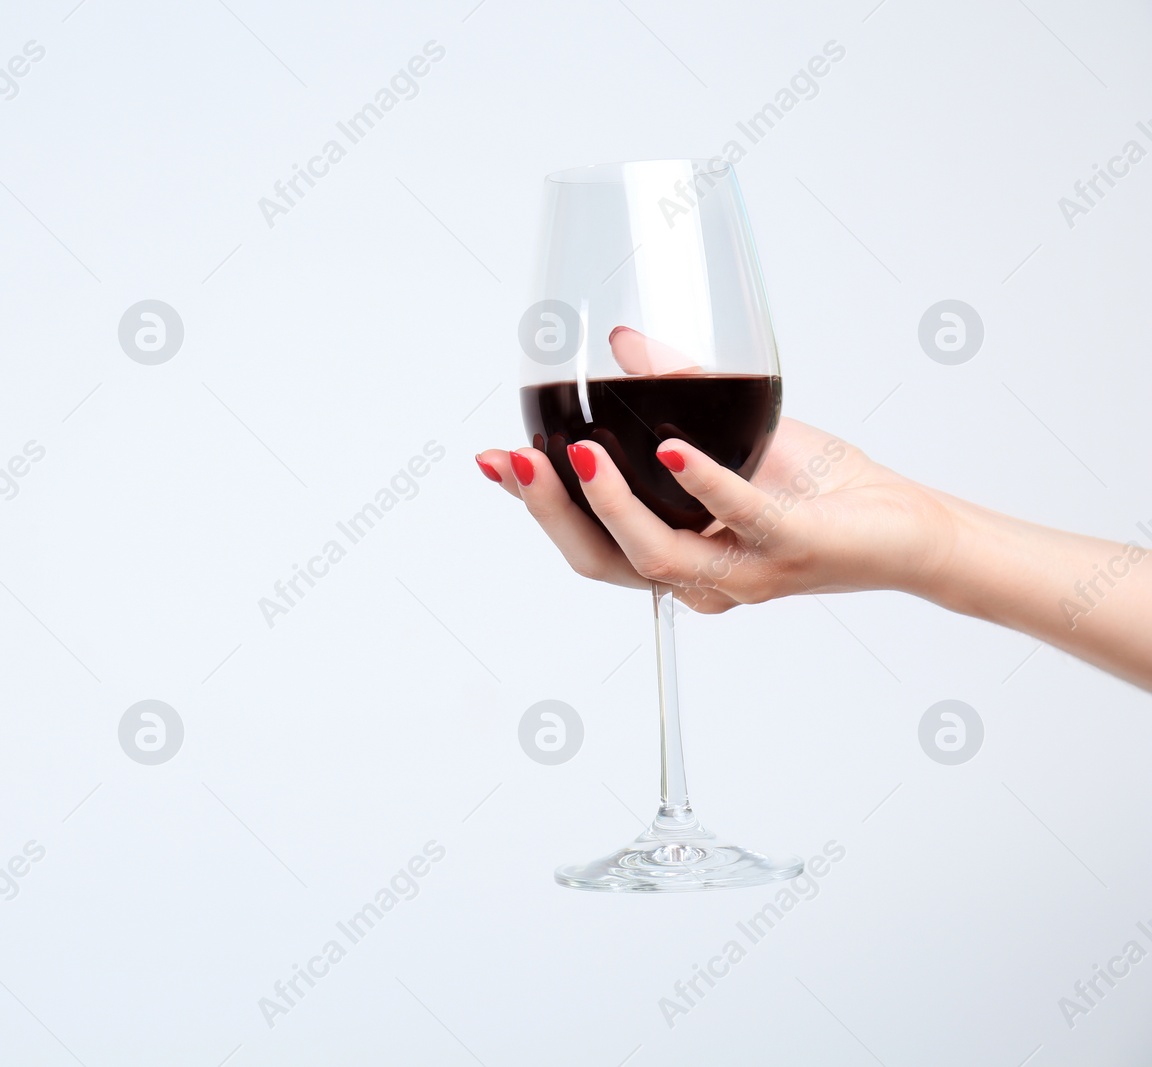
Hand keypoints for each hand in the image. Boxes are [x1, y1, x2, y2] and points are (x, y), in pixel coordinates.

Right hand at [476, 418, 957, 612]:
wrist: (906, 525)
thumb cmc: (822, 490)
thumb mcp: (734, 432)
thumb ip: (674, 393)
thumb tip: (621, 343)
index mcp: (675, 551)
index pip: (587, 539)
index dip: (533, 505)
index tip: (491, 461)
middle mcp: (698, 576)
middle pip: (599, 559)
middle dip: (548, 510)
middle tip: (514, 460)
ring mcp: (742, 570)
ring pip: (652, 555)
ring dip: (608, 504)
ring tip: (580, 454)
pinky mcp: (792, 549)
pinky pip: (739, 518)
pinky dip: (703, 482)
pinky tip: (673, 451)